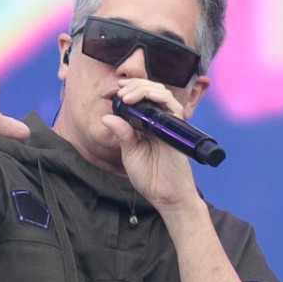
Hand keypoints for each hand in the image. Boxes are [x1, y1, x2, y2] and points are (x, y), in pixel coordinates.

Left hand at [100, 76, 197, 209]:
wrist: (166, 196)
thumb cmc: (150, 177)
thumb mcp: (129, 153)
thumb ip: (121, 133)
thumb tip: (106, 116)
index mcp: (146, 125)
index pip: (140, 99)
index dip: (129, 90)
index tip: (115, 89)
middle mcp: (158, 121)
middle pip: (150, 91)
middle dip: (134, 86)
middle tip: (120, 90)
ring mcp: (168, 124)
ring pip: (161, 93)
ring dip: (143, 88)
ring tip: (127, 95)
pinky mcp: (176, 128)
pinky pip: (172, 105)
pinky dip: (159, 96)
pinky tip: (145, 96)